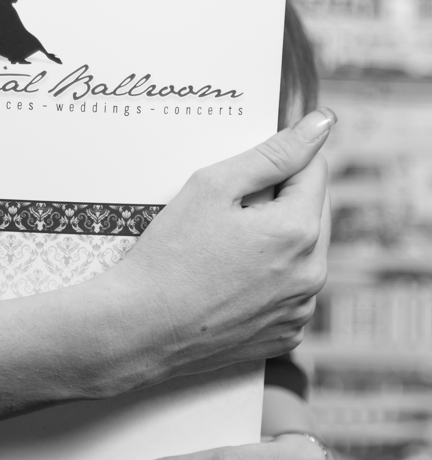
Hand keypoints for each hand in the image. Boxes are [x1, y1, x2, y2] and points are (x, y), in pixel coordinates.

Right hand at [109, 108, 333, 382]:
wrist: (138, 330)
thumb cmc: (168, 255)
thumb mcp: (213, 187)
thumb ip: (274, 153)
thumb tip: (322, 123)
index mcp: (298, 231)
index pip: (314, 171)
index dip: (280, 161)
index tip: (249, 168)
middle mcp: (311, 275)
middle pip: (312, 213)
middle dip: (280, 202)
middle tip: (227, 209)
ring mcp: (299, 312)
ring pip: (302, 255)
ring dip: (278, 242)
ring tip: (223, 249)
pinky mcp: (284, 337)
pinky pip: (288, 294)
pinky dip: (268, 281)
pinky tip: (227, 281)